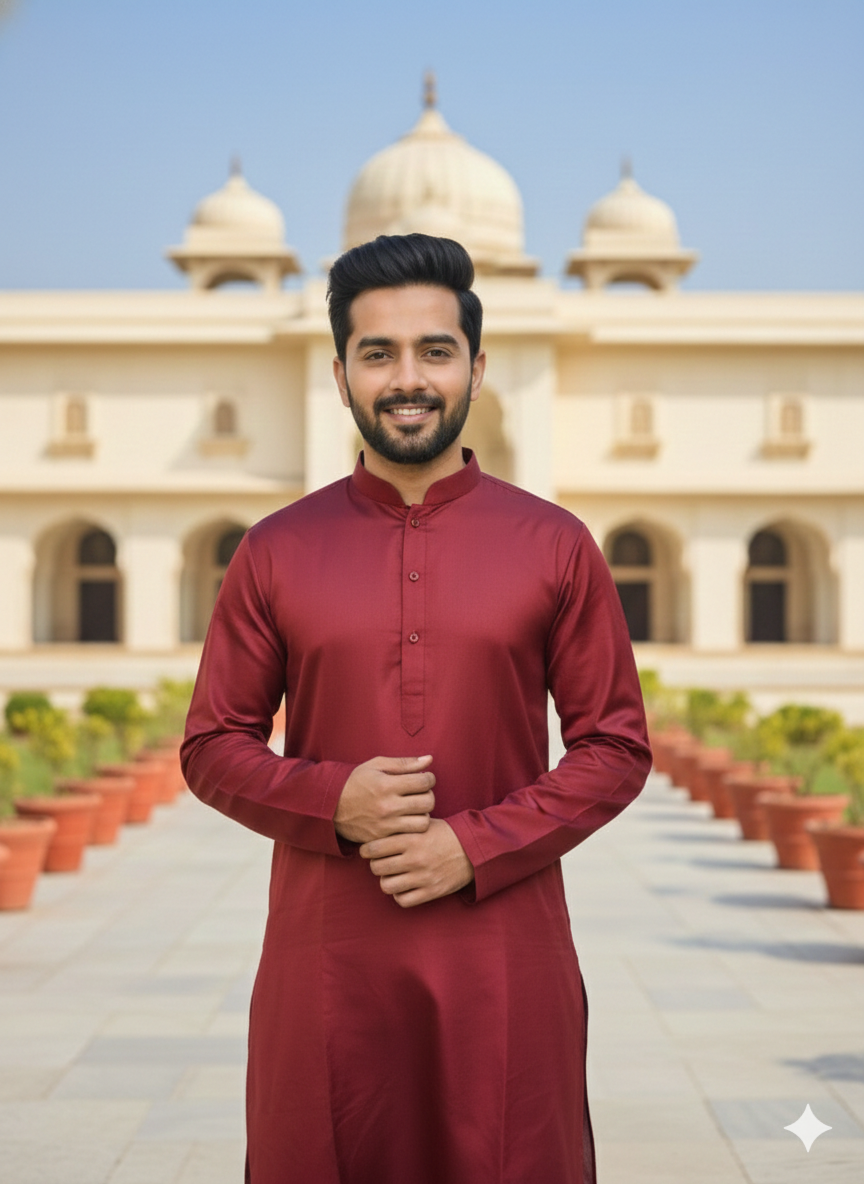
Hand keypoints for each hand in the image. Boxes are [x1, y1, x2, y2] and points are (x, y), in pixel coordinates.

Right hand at [334, 755, 435, 843]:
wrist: (331, 807)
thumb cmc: (356, 782)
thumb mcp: (376, 766)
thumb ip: (404, 763)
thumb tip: (429, 759)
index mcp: (386, 785)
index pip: (424, 782)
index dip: (429, 778)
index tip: (424, 779)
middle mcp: (387, 806)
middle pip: (427, 802)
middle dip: (428, 795)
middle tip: (420, 793)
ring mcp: (386, 825)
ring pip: (423, 822)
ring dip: (423, 814)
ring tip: (414, 808)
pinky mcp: (383, 838)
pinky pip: (410, 836)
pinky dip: (412, 828)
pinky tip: (406, 820)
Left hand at [359, 818, 473, 907]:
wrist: (474, 850)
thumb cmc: (446, 834)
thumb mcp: (424, 824)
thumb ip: (402, 827)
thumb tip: (377, 830)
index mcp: (412, 838)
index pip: (375, 847)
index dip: (367, 850)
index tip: (367, 850)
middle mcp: (415, 858)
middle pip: (377, 868)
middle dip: (376, 865)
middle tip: (380, 862)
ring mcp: (423, 876)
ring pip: (387, 886)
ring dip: (387, 881)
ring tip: (392, 875)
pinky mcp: (431, 891)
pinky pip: (403, 900)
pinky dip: (399, 895)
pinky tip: (403, 887)